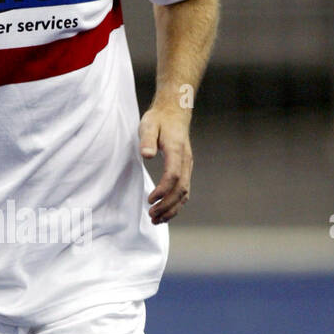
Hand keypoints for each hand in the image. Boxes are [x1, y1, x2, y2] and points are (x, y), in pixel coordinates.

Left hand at [138, 105, 192, 222]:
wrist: (174, 113)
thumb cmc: (158, 120)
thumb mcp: (149, 124)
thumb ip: (147, 139)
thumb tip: (146, 155)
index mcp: (176, 149)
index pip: (173, 175)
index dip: (163, 190)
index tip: (150, 200)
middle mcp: (186, 160)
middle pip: (181, 189)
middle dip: (167, 205)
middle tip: (151, 215)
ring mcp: (187, 166)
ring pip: (185, 193)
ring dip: (172, 209)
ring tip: (156, 220)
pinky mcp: (185, 169)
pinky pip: (184, 191)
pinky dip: (176, 204)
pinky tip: (165, 213)